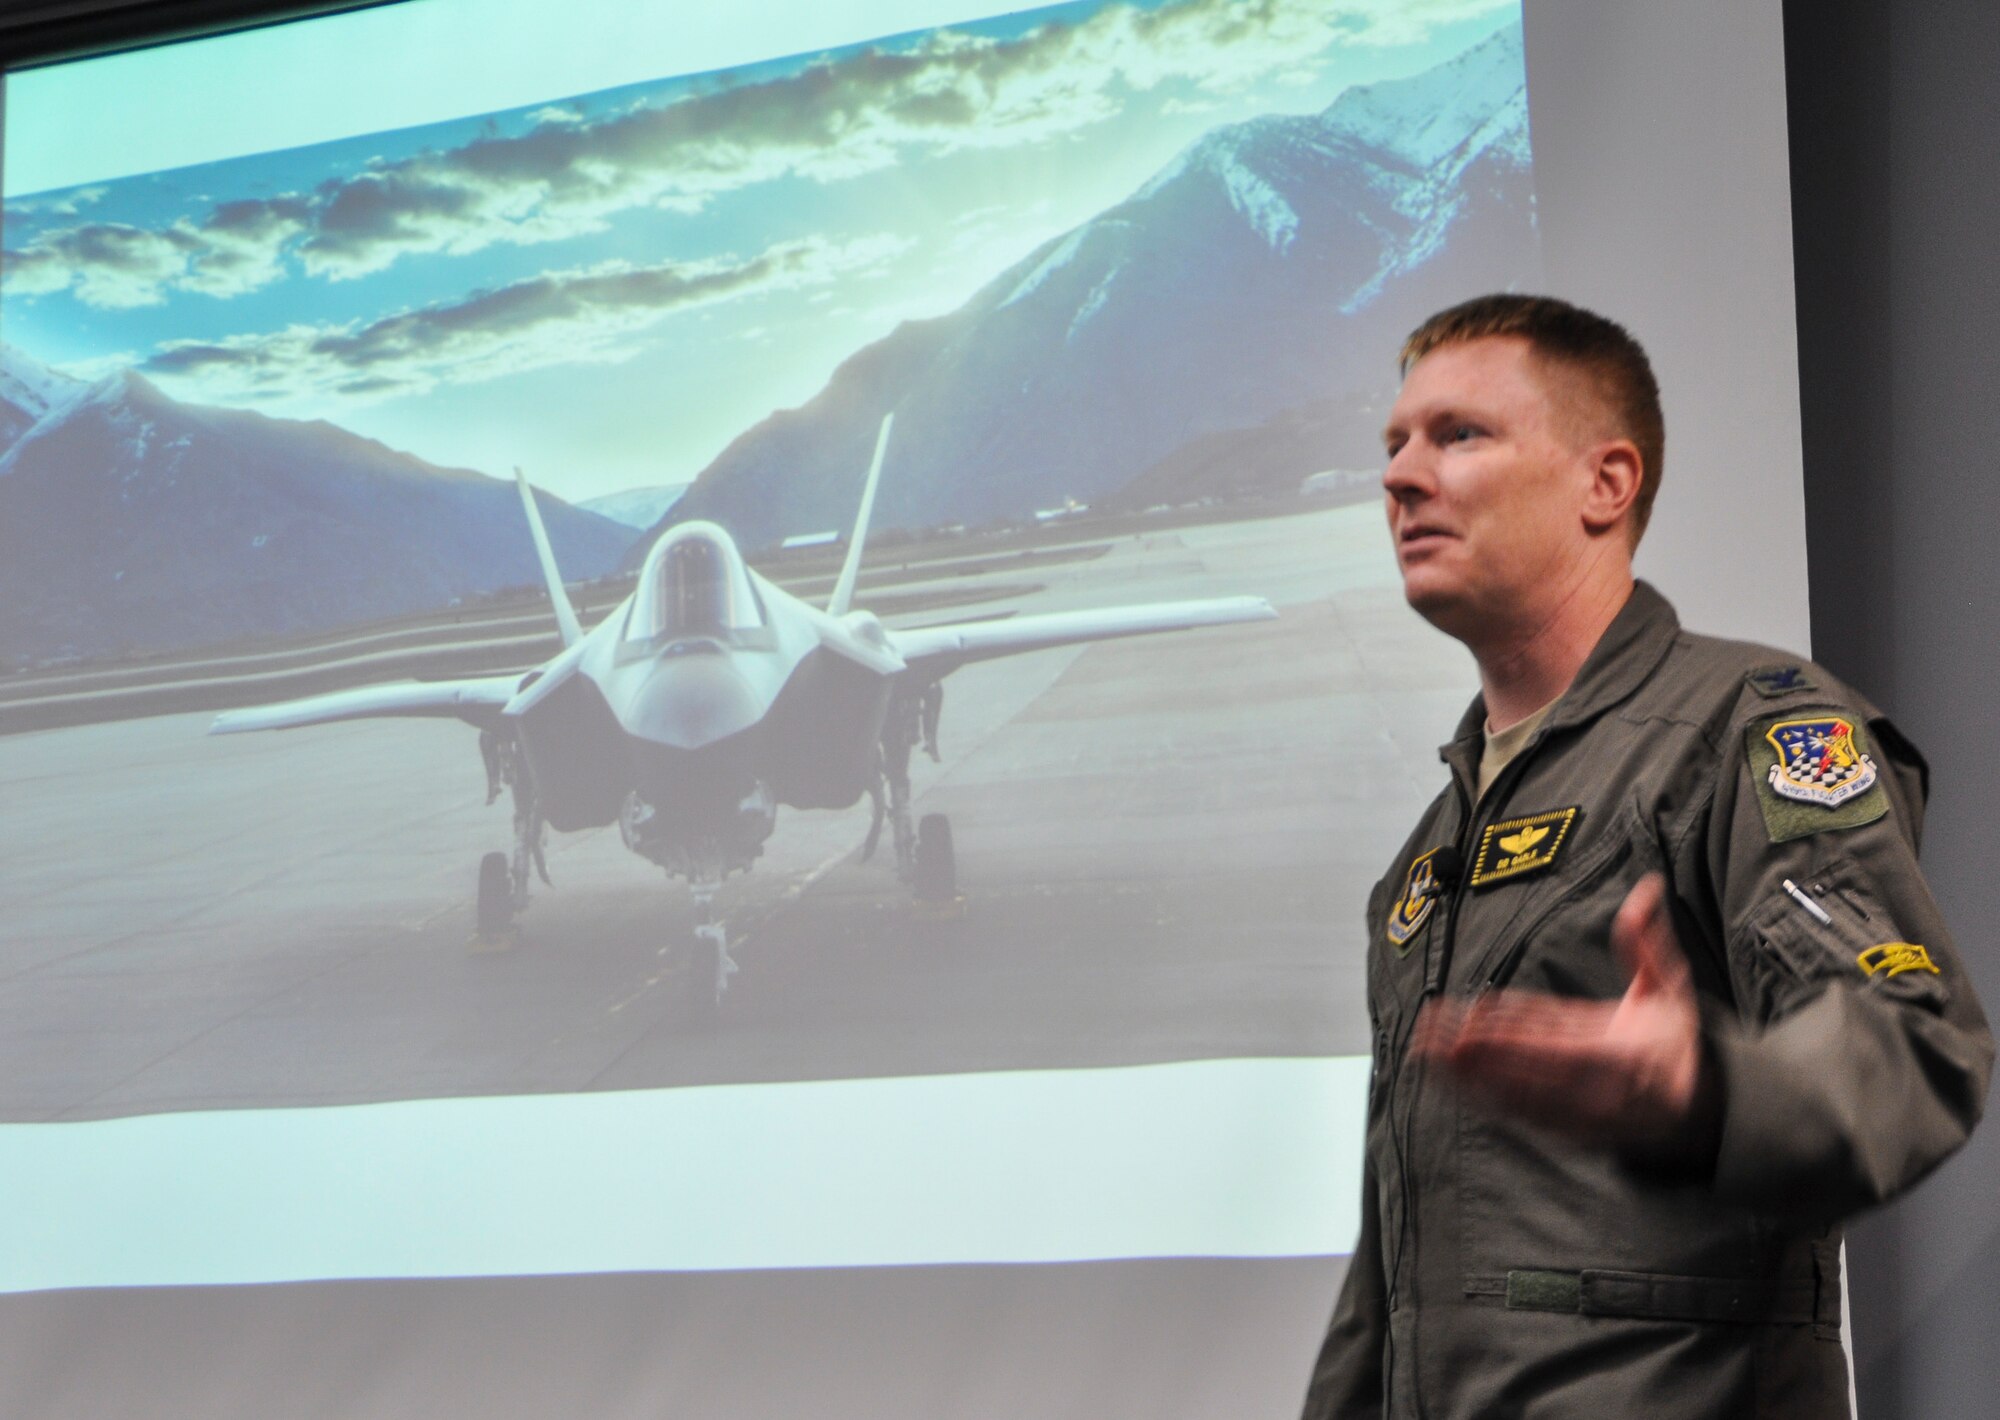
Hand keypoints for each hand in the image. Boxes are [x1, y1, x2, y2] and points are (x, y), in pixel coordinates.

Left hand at [1409, 873, 1712, 1148]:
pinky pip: (1516, 1114)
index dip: (1510, 1042)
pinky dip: (1481, 1098)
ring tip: (1426, 1053)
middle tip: (1429, 1037)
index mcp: (1620, 1055)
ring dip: (1467, 1079)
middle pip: (1524, 1075)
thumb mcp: (1668, 987)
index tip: (1470, 1029)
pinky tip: (1449, 1079)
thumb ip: (1647, 942)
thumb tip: (1645, 890)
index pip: (1556, 1048)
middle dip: (1474, 1057)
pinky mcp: (1565, 1129)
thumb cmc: (1675, 1041)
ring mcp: (1578, 1115)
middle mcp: (1596, 1091)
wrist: (1696, 1106)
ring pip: (1513, 1097)